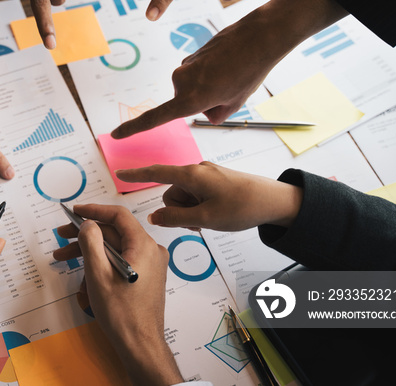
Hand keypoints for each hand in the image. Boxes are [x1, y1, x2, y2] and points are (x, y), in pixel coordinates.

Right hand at [53, 204, 182, 385]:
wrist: (139, 345)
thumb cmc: (122, 314)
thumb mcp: (98, 275)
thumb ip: (91, 243)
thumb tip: (88, 224)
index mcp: (144, 246)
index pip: (118, 216)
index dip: (94, 211)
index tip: (74, 211)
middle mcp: (151, 251)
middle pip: (114, 233)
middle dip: (86, 235)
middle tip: (62, 238)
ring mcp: (150, 264)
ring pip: (116, 248)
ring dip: (90, 251)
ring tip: (65, 258)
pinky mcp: (146, 276)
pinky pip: (121, 261)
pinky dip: (102, 264)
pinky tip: (86, 275)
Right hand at [112, 0, 348, 138]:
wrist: (258, 36)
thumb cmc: (249, 71)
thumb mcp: (236, 102)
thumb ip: (217, 113)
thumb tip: (208, 112)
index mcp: (190, 98)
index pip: (154, 118)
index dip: (134, 128)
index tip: (116, 135)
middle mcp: (181, 83)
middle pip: (185, 102)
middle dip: (205, 102)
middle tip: (229, 90)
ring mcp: (185, 67)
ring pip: (192, 87)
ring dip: (210, 86)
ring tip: (233, 76)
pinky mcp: (191, 56)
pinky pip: (197, 73)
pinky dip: (211, 74)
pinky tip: (229, 66)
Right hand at [116, 163, 301, 230]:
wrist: (275, 201)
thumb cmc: (242, 207)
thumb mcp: (204, 218)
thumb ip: (175, 219)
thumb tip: (153, 218)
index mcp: (191, 175)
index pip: (156, 173)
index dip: (136, 175)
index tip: (120, 173)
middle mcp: (197, 171)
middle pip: (171, 192)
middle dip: (177, 210)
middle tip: (198, 224)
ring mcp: (208, 175)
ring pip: (184, 196)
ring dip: (190, 212)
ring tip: (210, 221)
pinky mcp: (216, 181)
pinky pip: (197, 195)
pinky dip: (199, 208)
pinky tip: (216, 216)